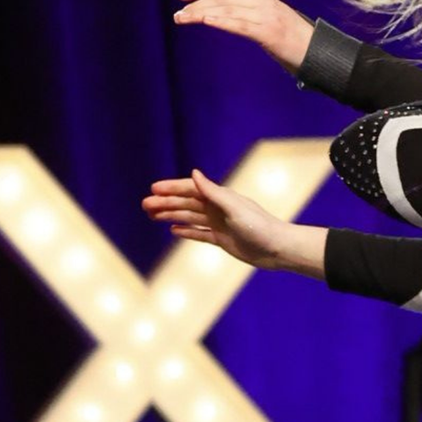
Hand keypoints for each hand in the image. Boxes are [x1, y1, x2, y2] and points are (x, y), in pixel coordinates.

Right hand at [143, 172, 294, 269]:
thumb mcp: (234, 208)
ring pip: (190, 217)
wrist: (277, 248)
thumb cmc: (259, 226)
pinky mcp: (222, 239)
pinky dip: (186, 231)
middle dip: (166, 203)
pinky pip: (199, 233)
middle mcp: (218, 208)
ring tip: (152, 215)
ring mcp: (219, 223)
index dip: (172, 189)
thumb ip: (213, 192)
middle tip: (144, 205)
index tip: (153, 189)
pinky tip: (173, 230)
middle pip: (186, 203)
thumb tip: (194, 173)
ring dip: (171, 215)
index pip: (191, 190)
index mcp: (220, 197)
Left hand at [174, 0, 314, 71]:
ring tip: (183, 19)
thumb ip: (250, 16)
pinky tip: (205, 22)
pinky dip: (220, 21)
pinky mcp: (269, 32)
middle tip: (178, 13)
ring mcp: (266, 15)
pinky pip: (240, 24)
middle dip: (196, 2)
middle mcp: (262, 1)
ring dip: (201, 13)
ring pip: (226, 8)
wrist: (320, 53)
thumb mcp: (270, 22)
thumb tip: (226, 19)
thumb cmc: (294, 42)